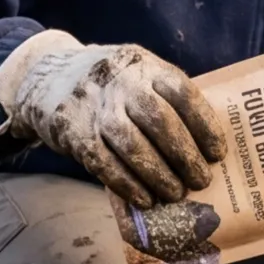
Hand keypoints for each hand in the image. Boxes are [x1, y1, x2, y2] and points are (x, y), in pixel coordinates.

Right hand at [0, 31, 227, 207]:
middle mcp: (120, 81)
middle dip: (185, 156)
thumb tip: (203, 146)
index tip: (218, 152)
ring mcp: (95, 107)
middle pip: (160, 120)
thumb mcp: (135, 73)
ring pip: (132, 145)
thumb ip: (164, 97)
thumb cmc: (107, 84)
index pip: (182, 92)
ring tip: (176, 193)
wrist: (45, 78)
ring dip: (159, 175)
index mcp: (143, 64)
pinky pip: (104, 163)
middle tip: (201, 180)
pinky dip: (128, 185)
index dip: (204, 125)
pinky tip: (145, 199)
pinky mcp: (74, 132)